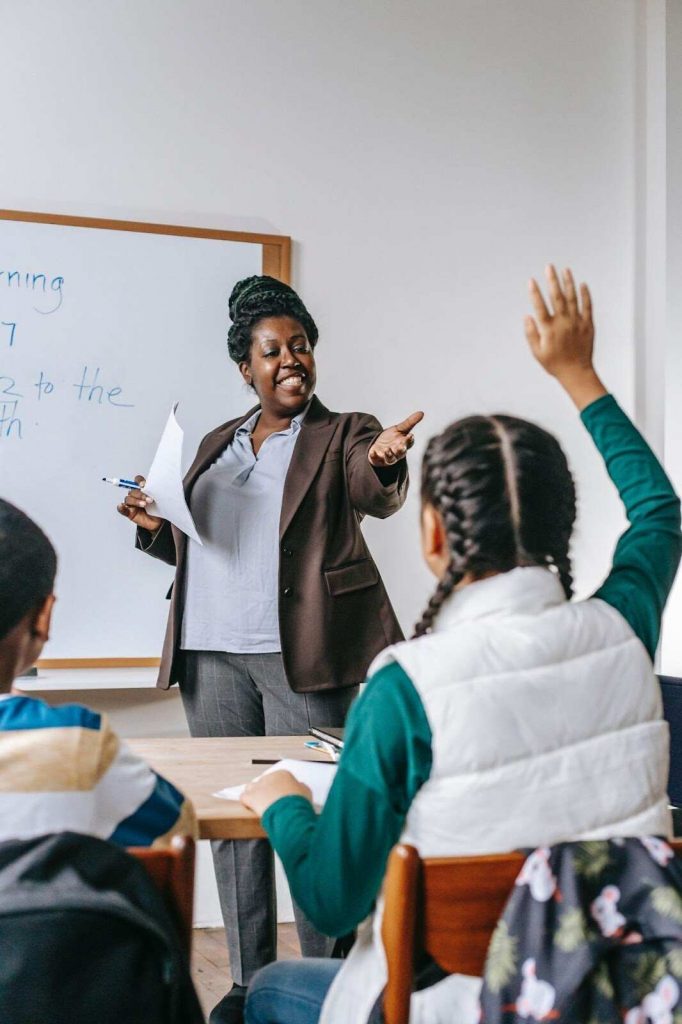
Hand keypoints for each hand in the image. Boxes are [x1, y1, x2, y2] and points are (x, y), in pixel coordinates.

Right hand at [116, 475, 163, 532]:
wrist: (159, 522)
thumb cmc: (159, 509)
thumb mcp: (159, 500)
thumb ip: (155, 493)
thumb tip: (155, 488)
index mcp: (143, 490)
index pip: (138, 481)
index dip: (139, 481)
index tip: (143, 485)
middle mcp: (136, 495)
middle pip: (133, 491)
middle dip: (141, 495)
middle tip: (149, 500)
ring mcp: (132, 504)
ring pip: (128, 499)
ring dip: (135, 501)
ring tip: (144, 505)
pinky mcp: (129, 512)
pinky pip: (122, 509)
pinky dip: (121, 507)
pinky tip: (122, 506)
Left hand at [240, 770, 312, 817]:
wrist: (289, 811)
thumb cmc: (297, 802)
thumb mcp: (305, 792)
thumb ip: (299, 787)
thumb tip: (298, 788)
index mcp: (283, 774)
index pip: (277, 779)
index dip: (278, 789)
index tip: (279, 797)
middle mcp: (269, 777)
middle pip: (264, 783)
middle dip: (266, 792)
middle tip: (270, 803)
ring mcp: (258, 786)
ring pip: (251, 788)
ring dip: (254, 795)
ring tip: (259, 806)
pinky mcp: (250, 796)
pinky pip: (244, 798)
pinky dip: (246, 803)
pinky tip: (250, 809)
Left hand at [368, 411, 423, 466]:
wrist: (379, 445)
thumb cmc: (392, 438)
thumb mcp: (399, 428)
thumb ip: (410, 422)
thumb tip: (422, 413)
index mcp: (404, 444)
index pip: (409, 443)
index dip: (409, 440)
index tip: (410, 435)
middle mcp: (397, 452)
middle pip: (401, 453)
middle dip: (401, 450)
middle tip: (401, 446)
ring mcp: (387, 457)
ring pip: (390, 459)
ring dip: (389, 455)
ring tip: (387, 449)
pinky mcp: (377, 459)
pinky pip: (376, 459)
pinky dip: (374, 456)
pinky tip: (372, 452)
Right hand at [525, 266, 606, 409]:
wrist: (577, 372)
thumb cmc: (555, 364)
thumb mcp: (537, 352)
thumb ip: (531, 334)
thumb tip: (527, 317)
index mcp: (549, 329)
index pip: (540, 307)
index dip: (535, 293)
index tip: (531, 281)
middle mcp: (563, 323)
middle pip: (557, 297)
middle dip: (552, 281)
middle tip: (549, 267)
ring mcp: (577, 322)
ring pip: (573, 298)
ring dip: (568, 283)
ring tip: (565, 270)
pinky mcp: (587, 324)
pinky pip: (587, 306)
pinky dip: (585, 294)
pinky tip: (582, 284)